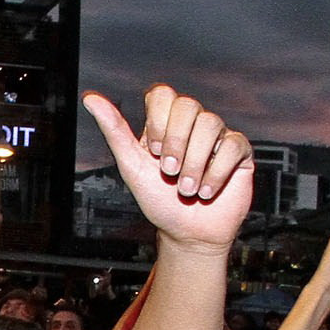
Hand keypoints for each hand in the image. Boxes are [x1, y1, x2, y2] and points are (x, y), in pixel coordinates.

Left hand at [83, 84, 253, 250]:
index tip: (152, 152)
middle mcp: (192, 125)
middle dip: (176, 142)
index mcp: (164, 123)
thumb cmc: (158, 201)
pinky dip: (216, 172)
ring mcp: (217, 136)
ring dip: (195, 162)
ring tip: (187, 189)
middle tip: (169, 172)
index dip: (158, 120)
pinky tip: (206, 192)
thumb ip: (114, 131)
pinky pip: (233, 144)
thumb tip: (90, 98)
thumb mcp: (131, 167)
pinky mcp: (239, 152)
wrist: (187, 235)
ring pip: (211, 123)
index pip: (162, 94)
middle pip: (188, 105)